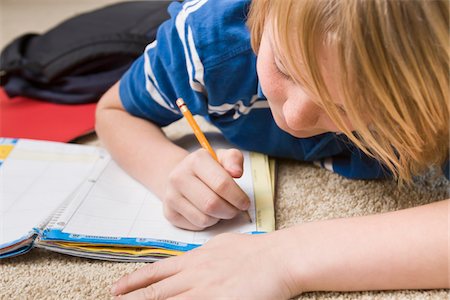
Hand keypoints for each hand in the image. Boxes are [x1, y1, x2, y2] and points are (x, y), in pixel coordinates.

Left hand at [111, 232, 294, 298]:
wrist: (278, 258)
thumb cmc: (255, 252)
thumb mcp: (222, 245)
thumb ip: (203, 255)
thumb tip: (193, 260)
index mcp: (195, 259)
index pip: (158, 270)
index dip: (135, 281)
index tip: (118, 288)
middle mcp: (195, 275)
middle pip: (156, 290)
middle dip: (132, 298)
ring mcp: (205, 291)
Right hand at [162, 148, 250, 229]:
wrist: (181, 177)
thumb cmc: (208, 169)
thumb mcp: (222, 158)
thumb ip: (234, 159)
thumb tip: (236, 172)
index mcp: (195, 160)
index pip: (222, 184)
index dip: (238, 197)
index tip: (244, 202)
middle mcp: (179, 177)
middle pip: (212, 204)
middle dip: (230, 210)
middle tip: (236, 209)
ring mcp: (171, 196)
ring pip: (204, 219)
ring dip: (219, 218)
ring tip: (221, 209)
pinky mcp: (170, 213)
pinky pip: (196, 226)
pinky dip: (208, 223)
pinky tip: (208, 213)